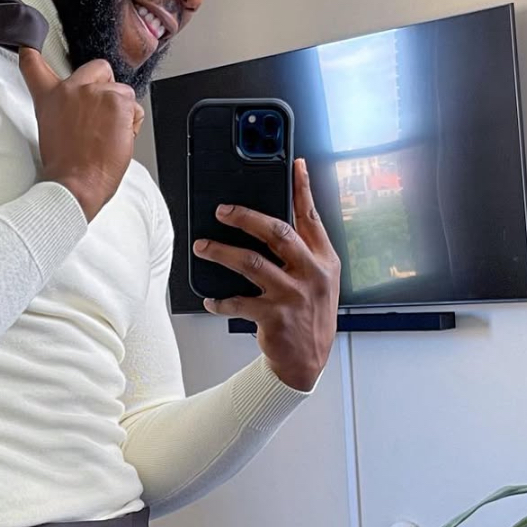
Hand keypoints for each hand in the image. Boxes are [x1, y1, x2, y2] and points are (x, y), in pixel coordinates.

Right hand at [18, 46, 144, 221]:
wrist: (75, 184)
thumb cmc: (66, 166)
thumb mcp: (52, 131)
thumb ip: (64, 110)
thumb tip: (83, 110)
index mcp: (50, 97)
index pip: (34, 66)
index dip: (31, 54)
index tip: (28, 47)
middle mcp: (71, 88)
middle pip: (99, 67)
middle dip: (106, 85)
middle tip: (102, 114)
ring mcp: (95, 92)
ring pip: (122, 92)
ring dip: (121, 112)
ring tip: (107, 136)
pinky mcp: (117, 101)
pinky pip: (135, 109)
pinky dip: (132, 125)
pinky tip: (118, 140)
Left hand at [192, 158, 339, 391]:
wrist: (307, 362)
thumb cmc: (309, 316)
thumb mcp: (319, 281)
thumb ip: (304, 252)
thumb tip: (271, 221)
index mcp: (324, 260)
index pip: (312, 217)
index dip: (303, 189)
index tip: (296, 164)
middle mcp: (311, 274)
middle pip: (276, 232)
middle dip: (245, 217)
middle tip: (222, 210)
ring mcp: (293, 296)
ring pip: (251, 263)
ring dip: (221, 252)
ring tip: (202, 247)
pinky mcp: (275, 317)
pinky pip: (238, 302)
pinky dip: (220, 300)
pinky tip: (211, 299)